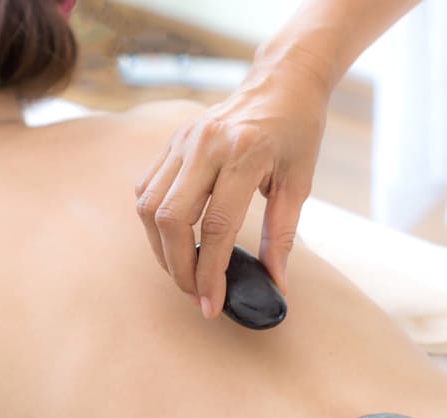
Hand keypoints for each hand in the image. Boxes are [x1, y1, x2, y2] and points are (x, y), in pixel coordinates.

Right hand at [136, 64, 327, 317]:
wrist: (281, 84)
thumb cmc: (297, 133)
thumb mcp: (299, 184)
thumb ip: (282, 235)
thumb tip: (275, 283)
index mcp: (244, 155)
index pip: (215, 227)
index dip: (210, 273)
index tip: (213, 304)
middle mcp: (206, 144)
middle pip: (171, 219)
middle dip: (179, 268)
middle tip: (197, 296)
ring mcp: (182, 140)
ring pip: (149, 206)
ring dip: (161, 249)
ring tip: (184, 273)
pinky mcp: (171, 141)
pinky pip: (147, 188)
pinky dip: (154, 222)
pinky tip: (173, 241)